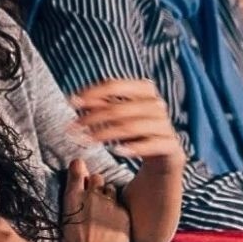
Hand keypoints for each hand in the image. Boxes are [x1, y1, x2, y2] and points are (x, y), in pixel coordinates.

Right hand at [60, 159, 129, 241]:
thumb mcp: (66, 223)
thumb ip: (73, 205)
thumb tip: (77, 199)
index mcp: (72, 198)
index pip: (77, 167)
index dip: (79, 168)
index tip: (80, 170)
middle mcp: (90, 195)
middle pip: (97, 177)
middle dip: (96, 185)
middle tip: (95, 199)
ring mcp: (108, 203)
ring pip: (111, 188)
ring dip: (108, 196)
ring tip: (106, 212)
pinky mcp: (122, 212)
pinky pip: (121, 204)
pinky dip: (118, 211)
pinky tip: (114, 224)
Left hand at [70, 80, 184, 164]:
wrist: (165, 156)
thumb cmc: (138, 131)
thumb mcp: (120, 115)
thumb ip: (101, 104)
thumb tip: (75, 98)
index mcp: (145, 90)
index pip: (115, 85)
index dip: (92, 93)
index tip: (72, 102)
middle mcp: (156, 105)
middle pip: (119, 108)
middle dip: (92, 117)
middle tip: (73, 127)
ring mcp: (165, 125)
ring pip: (131, 127)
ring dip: (105, 133)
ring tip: (87, 141)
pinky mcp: (171, 146)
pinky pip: (151, 144)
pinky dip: (133, 147)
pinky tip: (117, 151)